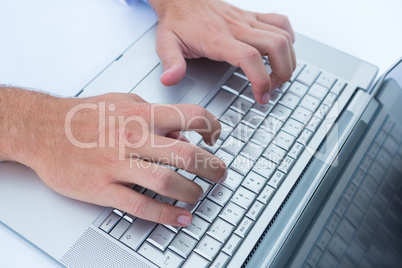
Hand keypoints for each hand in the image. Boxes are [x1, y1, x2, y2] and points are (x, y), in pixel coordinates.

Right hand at [0, 88, 226, 225]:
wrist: (43, 130)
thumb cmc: (84, 116)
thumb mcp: (124, 101)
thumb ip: (155, 115)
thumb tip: (180, 136)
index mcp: (140, 114)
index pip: (191, 115)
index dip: (212, 127)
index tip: (215, 137)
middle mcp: (133, 138)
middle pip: (187, 155)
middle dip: (212, 167)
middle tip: (220, 174)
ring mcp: (118, 165)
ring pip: (167, 182)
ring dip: (192, 192)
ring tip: (199, 195)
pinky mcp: (103, 188)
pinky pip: (140, 206)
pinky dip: (166, 215)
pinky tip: (180, 217)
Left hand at [149, 0, 295, 103]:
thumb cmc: (177, 21)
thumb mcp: (166, 43)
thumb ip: (171, 63)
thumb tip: (170, 80)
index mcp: (218, 39)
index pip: (249, 58)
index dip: (261, 80)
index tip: (261, 97)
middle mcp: (237, 28)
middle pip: (276, 46)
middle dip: (282, 73)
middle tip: (270, 89)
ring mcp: (247, 21)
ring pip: (283, 35)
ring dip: (288, 59)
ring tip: (277, 75)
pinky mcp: (251, 16)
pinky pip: (280, 22)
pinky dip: (288, 37)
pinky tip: (282, 50)